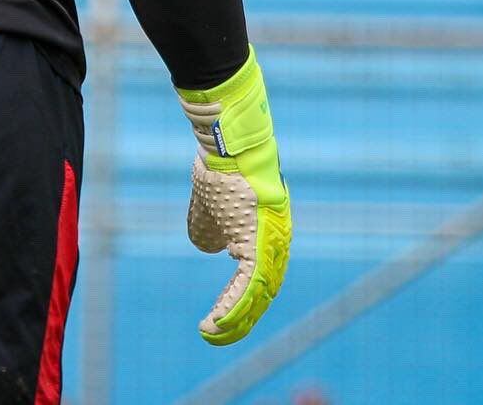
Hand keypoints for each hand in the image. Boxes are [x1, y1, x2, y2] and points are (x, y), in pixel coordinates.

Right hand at [175, 47, 290, 344]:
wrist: (227, 146)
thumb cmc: (218, 169)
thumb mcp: (207, 206)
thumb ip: (208, 229)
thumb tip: (208, 247)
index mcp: (263, 237)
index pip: (255, 280)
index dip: (236, 303)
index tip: (215, 321)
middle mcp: (275, 246)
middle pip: (260, 294)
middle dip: (237, 320)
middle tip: (214, 336)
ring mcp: (271, 246)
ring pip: (257, 295)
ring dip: (234, 319)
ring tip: (213, 333)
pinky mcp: (262, 244)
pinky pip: (250, 286)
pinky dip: (235, 306)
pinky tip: (218, 320)